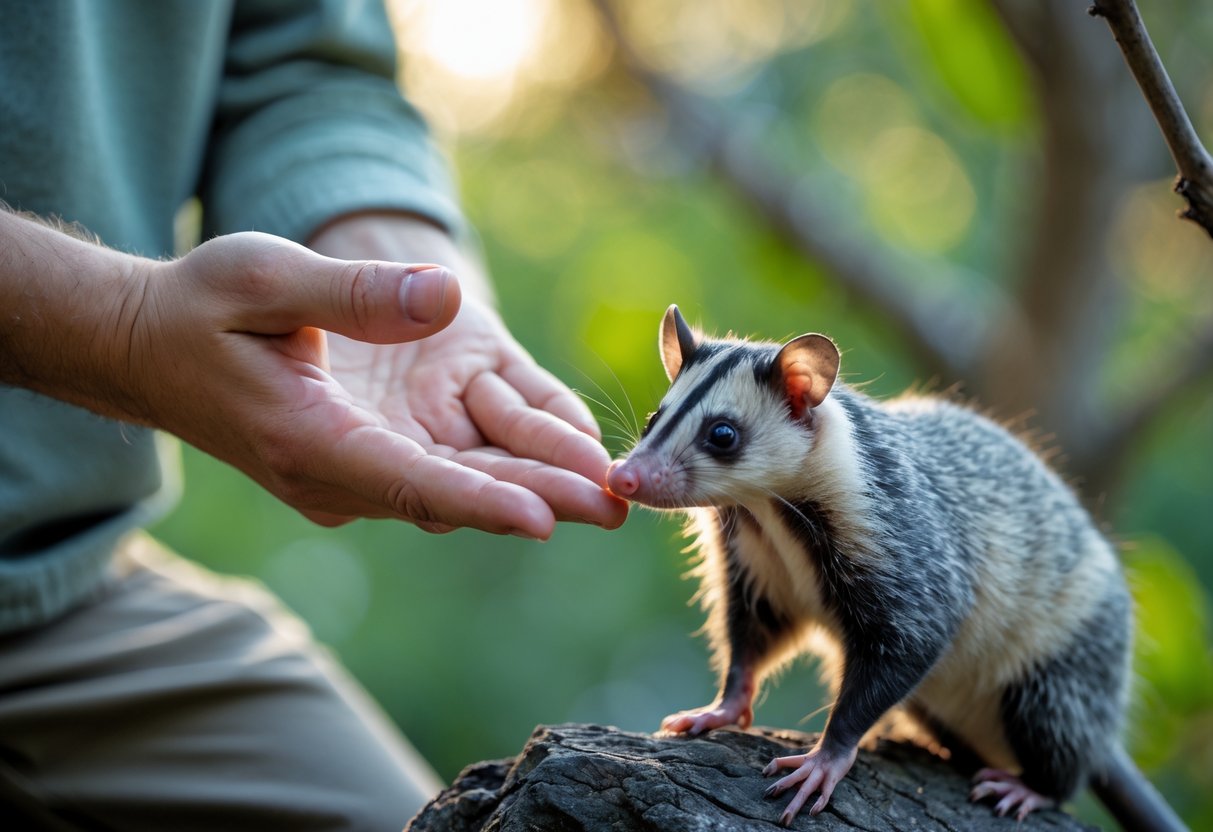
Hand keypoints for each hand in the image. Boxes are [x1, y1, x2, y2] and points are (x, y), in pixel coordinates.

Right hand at [126, 231, 625, 536]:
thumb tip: (444, 297)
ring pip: (460, 479)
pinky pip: (448, 460)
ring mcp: (358, 464)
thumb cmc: (197, 308)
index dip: (480, 500)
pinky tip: (566, 463)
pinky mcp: (371, 448)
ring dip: (534, 483)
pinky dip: (506, 461)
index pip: (408, 480)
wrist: (150, 346)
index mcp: (309, 439)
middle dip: (537, 497)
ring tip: (612, 491)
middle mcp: (340, 468)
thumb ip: (352, 293)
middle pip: (453, 490)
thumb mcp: (260, 278)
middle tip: (618, 505)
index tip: (546, 518)